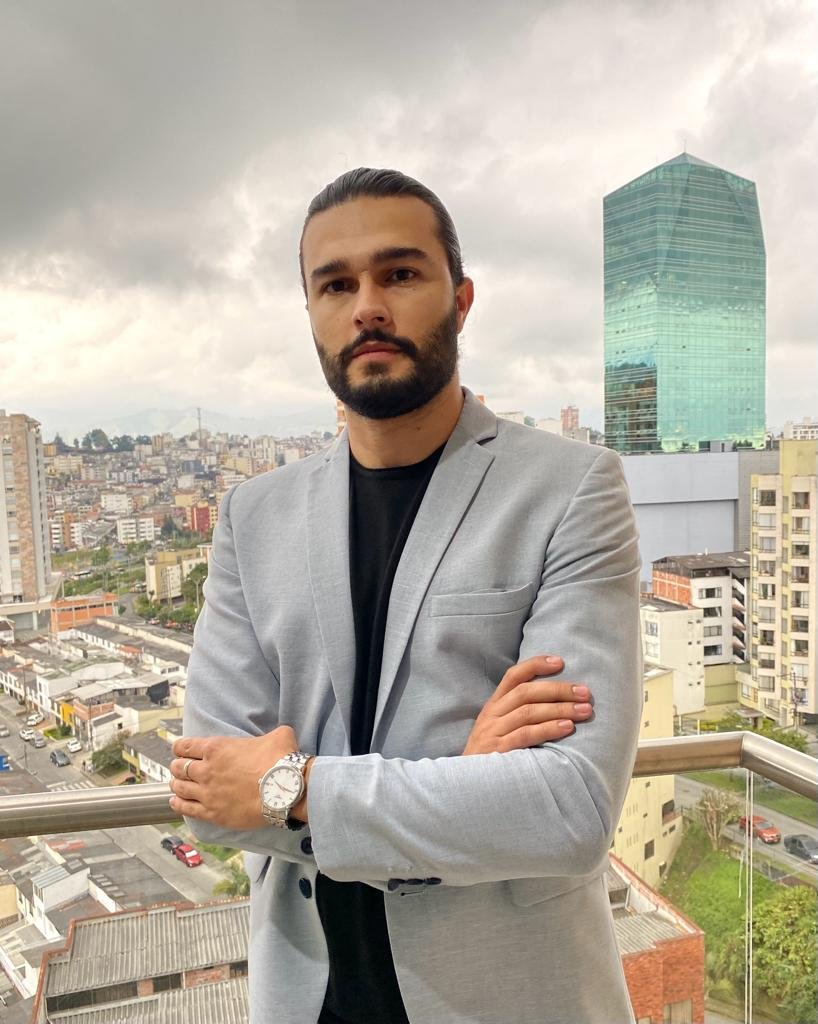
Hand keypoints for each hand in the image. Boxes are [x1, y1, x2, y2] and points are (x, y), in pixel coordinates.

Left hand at [169, 725, 304, 828]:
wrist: (283, 790)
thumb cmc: (280, 761)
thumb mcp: (278, 736)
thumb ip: (272, 735)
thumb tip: (282, 736)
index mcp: (217, 748)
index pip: (185, 746)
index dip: (180, 747)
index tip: (179, 750)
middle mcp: (206, 770)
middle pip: (179, 768)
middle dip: (177, 767)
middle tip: (179, 768)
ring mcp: (207, 793)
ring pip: (180, 788)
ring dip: (176, 785)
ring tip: (176, 784)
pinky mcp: (213, 813)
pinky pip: (187, 809)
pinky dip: (178, 804)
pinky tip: (175, 802)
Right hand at [462, 655, 591, 755]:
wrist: (464, 785)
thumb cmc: (489, 757)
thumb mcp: (497, 730)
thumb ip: (518, 715)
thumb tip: (556, 703)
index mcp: (493, 706)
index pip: (513, 676)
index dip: (536, 665)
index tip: (560, 662)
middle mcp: (492, 714)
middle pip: (526, 692)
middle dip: (559, 690)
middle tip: (585, 693)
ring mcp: (493, 732)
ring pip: (529, 712)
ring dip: (560, 709)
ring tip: (584, 711)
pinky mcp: (498, 751)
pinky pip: (526, 734)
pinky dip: (549, 729)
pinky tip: (567, 727)